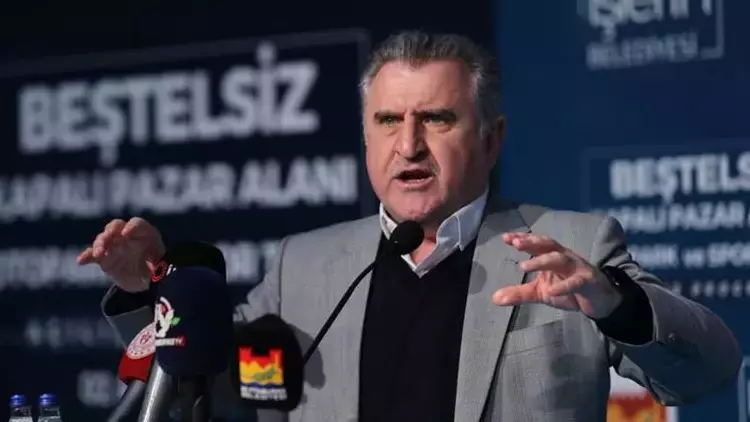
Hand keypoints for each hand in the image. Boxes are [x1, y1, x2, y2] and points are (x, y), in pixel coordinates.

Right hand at [76, 217, 164, 292]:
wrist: (146, 279)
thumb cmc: (157, 267)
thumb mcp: (161, 266)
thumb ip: (159, 266)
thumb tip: (160, 272)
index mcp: (143, 233)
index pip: (136, 224)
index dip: (131, 227)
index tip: (126, 234)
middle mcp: (126, 236)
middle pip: (115, 227)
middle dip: (110, 232)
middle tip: (107, 240)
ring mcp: (113, 245)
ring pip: (103, 240)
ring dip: (99, 245)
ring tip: (98, 254)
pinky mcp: (103, 258)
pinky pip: (92, 254)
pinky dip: (86, 256)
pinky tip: (81, 261)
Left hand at [492, 233, 621, 318]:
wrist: (600, 301)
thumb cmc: (568, 291)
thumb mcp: (541, 292)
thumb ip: (519, 293)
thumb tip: (494, 298)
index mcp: (552, 257)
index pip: (536, 244)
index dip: (522, 239)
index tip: (505, 237)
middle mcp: (564, 257)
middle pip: (547, 245)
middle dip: (531, 242)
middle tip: (515, 243)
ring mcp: (577, 268)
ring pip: (559, 259)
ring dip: (542, 260)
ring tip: (524, 265)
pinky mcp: (588, 282)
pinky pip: (575, 282)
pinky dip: (564, 286)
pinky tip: (552, 291)